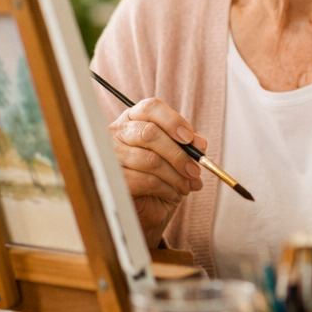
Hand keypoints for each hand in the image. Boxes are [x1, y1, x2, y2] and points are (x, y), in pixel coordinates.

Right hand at [108, 98, 205, 245]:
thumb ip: (189, 144)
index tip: (189, 138)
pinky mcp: (114, 179)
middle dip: (178, 154)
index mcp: (136, 118)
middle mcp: (119, 132)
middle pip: (150, 133)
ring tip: (187, 185)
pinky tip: (172, 192)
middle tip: (194, 170)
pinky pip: (144, 180)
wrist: (149, 204)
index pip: (151, 108)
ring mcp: (112, 155)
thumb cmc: (163, 173)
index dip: (172, 121)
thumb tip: (199, 144)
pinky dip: (165, 188)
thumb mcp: (180, 153)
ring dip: (175, 175)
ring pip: (150, 160)